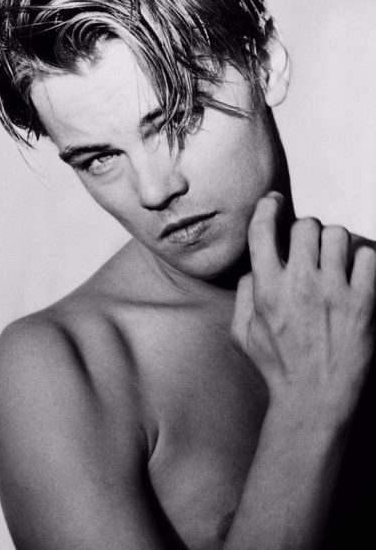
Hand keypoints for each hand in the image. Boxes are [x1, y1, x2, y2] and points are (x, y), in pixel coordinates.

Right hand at [231, 192, 375, 430]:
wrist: (314, 401)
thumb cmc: (277, 369)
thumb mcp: (241, 335)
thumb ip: (242, 295)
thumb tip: (254, 269)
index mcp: (267, 289)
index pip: (262, 229)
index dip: (267, 206)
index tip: (273, 202)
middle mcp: (299, 284)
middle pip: (305, 225)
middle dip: (305, 229)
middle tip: (309, 244)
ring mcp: (334, 292)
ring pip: (338, 234)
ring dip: (334, 241)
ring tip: (334, 257)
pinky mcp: (364, 303)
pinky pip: (369, 256)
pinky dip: (363, 258)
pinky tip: (355, 272)